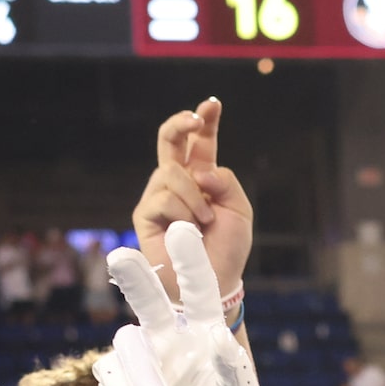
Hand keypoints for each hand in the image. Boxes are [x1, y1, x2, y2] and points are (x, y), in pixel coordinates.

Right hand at [100, 223, 259, 385]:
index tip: (183, 229)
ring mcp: (144, 362)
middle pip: (149, 300)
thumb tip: (218, 340)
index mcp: (205, 335)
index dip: (190, 262)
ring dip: (142, 372)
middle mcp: (171, 340)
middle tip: (122, 256)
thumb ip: (229, 371)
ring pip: (128, 344)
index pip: (199, 291)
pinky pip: (113, 378)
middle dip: (137, 279)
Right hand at [132, 100, 254, 301]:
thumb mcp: (240, 209)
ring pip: (171, 173)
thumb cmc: (228, 248)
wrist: (214, 281)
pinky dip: (182, 213)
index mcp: (202, 176)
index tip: (212, 104)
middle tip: (194, 119)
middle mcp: (177, 181)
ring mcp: (158, 196)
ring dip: (194, 197)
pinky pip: (163, 198)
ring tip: (204, 222)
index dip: (204, 120)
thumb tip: (199, 172)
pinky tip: (188, 230)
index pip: (200, 142)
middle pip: (170, 140)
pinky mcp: (145, 215)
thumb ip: (226, 181)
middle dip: (180, 123)